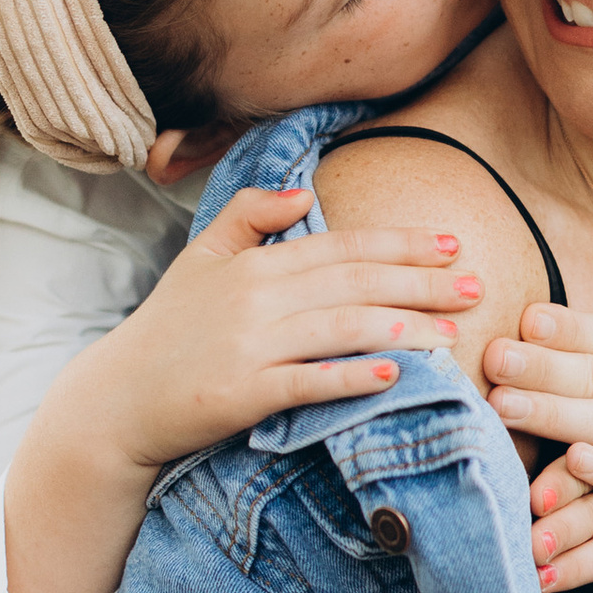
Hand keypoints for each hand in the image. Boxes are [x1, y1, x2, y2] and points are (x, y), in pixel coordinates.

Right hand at [93, 185, 482, 475]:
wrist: (117, 401)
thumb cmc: (167, 331)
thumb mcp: (200, 259)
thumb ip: (248, 216)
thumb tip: (299, 191)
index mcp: (254, 264)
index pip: (341, 246)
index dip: (399, 244)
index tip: (450, 245)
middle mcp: (256, 298)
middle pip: (355, 283)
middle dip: (421, 283)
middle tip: (475, 287)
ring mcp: (249, 346)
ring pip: (341, 328)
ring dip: (403, 328)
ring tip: (452, 334)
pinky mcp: (242, 395)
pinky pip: (307, 383)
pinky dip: (351, 377)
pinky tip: (393, 376)